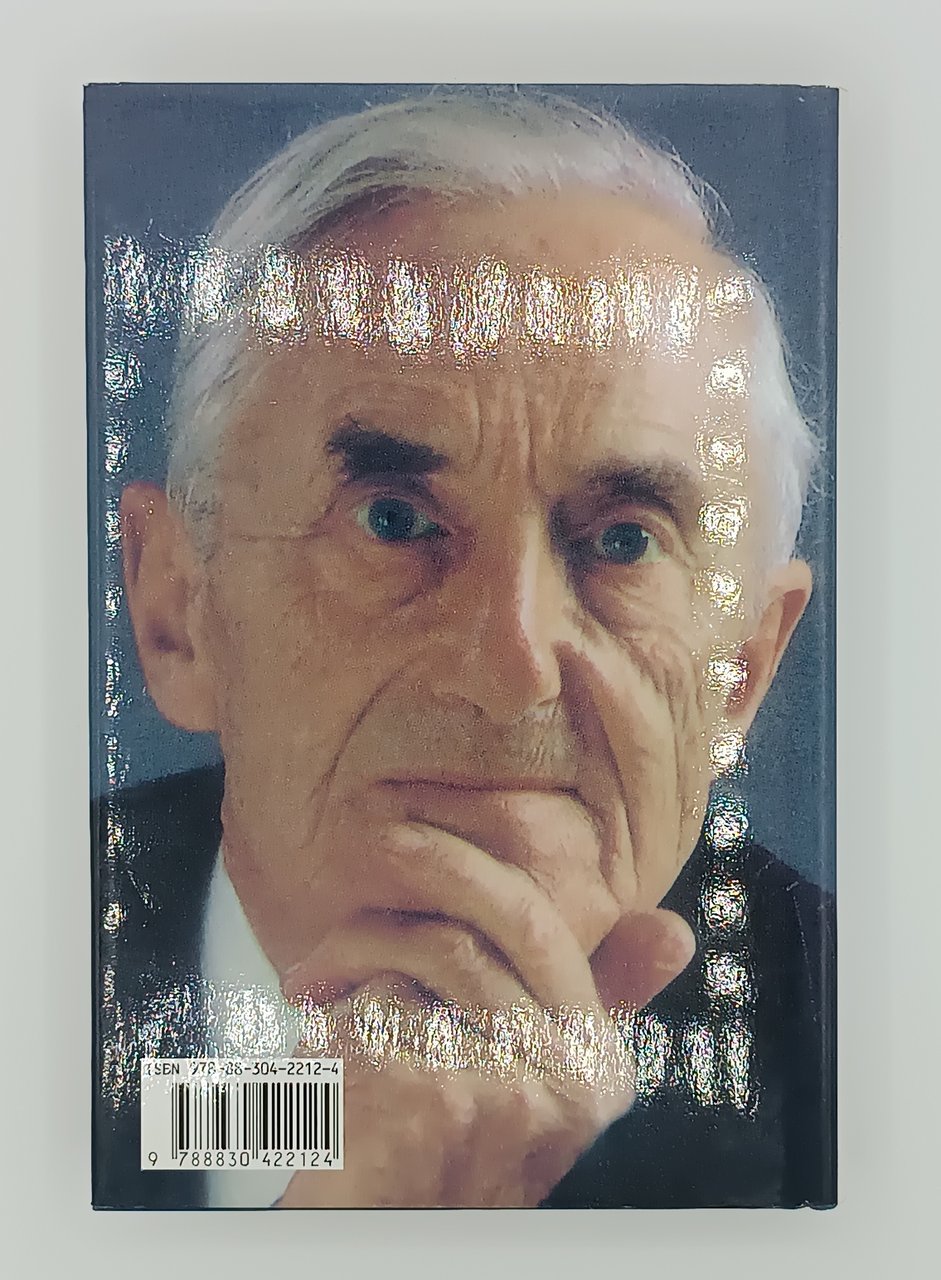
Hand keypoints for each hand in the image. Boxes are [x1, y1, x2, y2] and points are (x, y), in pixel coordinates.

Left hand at [273, 797, 694, 1207]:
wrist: (383, 1244)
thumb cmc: (441, 1157)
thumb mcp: (532, 1083)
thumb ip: (593, 1003)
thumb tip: (673, 929)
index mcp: (598, 1064)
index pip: (545, 927)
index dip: (478, 870)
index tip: (423, 839)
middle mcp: (570, 1078)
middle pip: (498, 917)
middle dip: (435, 862)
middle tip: (381, 837)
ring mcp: (505, 1083)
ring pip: (424, 952)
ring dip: (351, 956)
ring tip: (314, 987)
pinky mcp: (434, 1096)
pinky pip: (369, 1004)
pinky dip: (326, 1019)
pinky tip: (317, 1057)